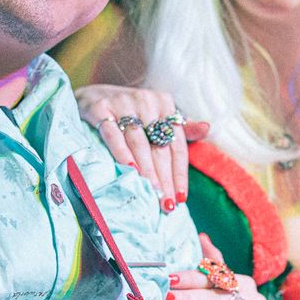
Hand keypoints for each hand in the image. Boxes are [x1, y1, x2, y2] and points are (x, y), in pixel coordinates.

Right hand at [74, 84, 207, 210]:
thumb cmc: (129, 111)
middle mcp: (146, 101)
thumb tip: (207, 128)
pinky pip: (114, 135)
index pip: (176, 145)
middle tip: (166, 204)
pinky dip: (122, 153)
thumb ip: (181, 126)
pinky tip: (131, 170)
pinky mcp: (101, 108)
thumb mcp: (157, 115)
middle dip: (164, 179)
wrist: (91, 94)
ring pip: (139, 144)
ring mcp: (123, 103)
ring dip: (147, 171)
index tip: (181, 198)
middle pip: (160, 148)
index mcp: (164, 103)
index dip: (180, 173)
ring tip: (152, 195)